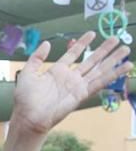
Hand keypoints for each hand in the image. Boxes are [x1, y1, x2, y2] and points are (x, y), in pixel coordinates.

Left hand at [12, 32, 130, 134]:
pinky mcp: (82, 94)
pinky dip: (114, 74)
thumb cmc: (25, 99)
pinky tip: (126, 66)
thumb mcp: (28, 73)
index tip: (92, 33)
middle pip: (91, 60)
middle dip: (104, 50)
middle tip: (116, 38)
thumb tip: (48, 43)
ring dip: (113, 59)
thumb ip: (37, 58)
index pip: (73, 54)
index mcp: (57, 71)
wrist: (29, 117)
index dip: (82, 43)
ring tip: (126, 49)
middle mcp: (70, 77)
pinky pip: (101, 82)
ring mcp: (77, 85)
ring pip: (99, 69)